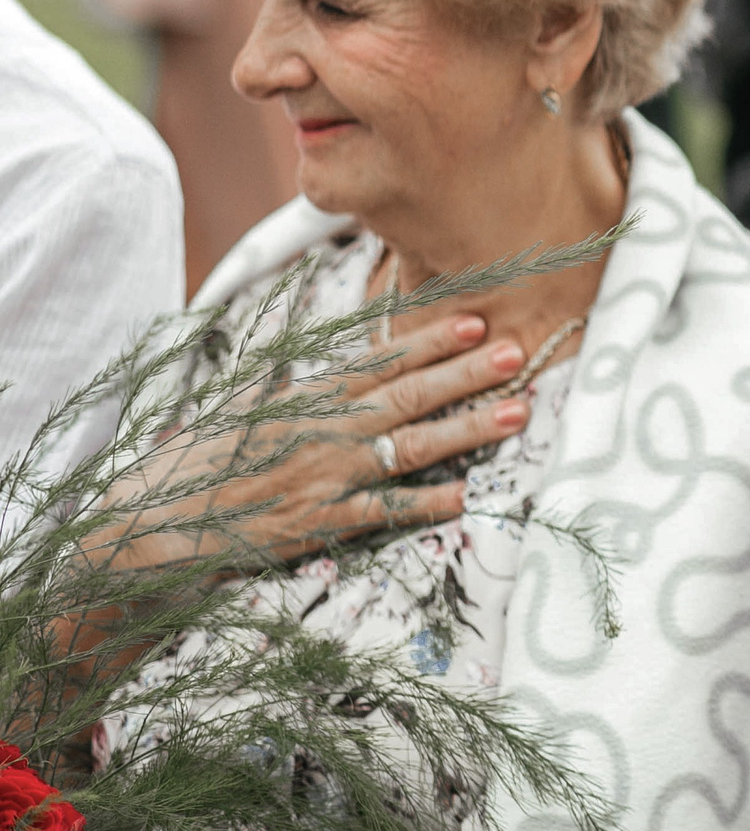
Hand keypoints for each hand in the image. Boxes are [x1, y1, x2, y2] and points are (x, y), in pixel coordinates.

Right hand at [103, 314, 535, 575]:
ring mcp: (323, 479)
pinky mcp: (318, 525)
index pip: (378, 362)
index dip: (430, 341)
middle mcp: (320, 432)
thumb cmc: (197, 459)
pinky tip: (466, 494)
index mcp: (303, 398)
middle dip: (466, 374)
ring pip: (407, 449)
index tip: (476, 322)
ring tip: (516, 412)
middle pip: (406, 397)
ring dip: (466, 431)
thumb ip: (280, 360)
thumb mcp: (237, 399)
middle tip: (519, 353)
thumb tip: (294, 305)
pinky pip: (382, 514)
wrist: (148, 524)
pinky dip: (424, 504)